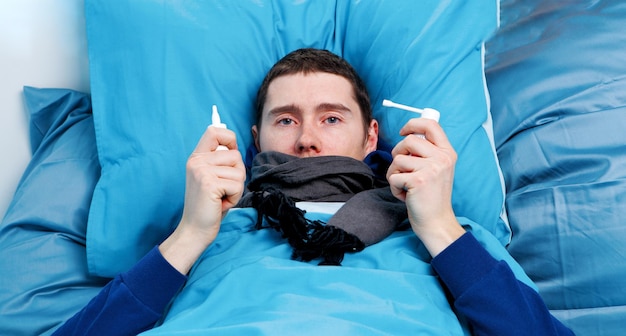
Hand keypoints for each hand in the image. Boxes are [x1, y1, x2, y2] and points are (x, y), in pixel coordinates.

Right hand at [160, 126, 245, 273]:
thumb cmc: (209, 205)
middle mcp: (197, 161)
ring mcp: (201, 171)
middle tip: (223, 189)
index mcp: (197, 157)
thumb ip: (220, 162)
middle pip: (235, 155)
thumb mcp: (212, 178)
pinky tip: (221, 203)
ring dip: (236, 188)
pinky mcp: (209, 184)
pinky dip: (235, 197)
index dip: (229, 139)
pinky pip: (237, 185)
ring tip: (221, 197)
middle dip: (237, 174)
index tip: (230, 153)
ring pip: (239, 172)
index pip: (214, 131)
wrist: (194, 230)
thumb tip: (234, 147)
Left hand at [386, 118, 464, 256]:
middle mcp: (442, 158)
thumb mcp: (437, 169)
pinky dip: (394, 188)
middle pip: (408, 140)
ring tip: (406, 186)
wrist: (436, 222)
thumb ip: (427, 152)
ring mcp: (432, 168)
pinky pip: (393, 176)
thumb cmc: (431, 196)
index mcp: (447, 152)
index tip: (403, 131)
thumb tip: (408, 134)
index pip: (431, 124)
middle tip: (403, 170)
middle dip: (398, 154)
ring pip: (397, 159)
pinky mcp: (419, 180)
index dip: (413, 124)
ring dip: (395, 174)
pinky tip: (406, 196)